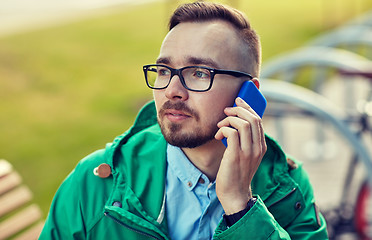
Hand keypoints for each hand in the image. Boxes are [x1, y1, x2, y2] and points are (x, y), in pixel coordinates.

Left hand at [214, 97, 266, 213]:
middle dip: (238, 109)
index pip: (258, 120)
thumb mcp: (247, 155)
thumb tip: (235, 123)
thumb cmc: (237, 173)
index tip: (237, 101)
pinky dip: (223, 130)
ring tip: (220, 126)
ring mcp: (248, 152)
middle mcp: (258, 148)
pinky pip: (231, 133)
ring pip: (242, 124)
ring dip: (228, 120)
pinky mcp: (236, 156)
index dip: (247, 107)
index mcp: (261, 146)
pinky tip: (218, 135)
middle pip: (252, 118)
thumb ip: (245, 141)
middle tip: (226, 110)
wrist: (235, 193)